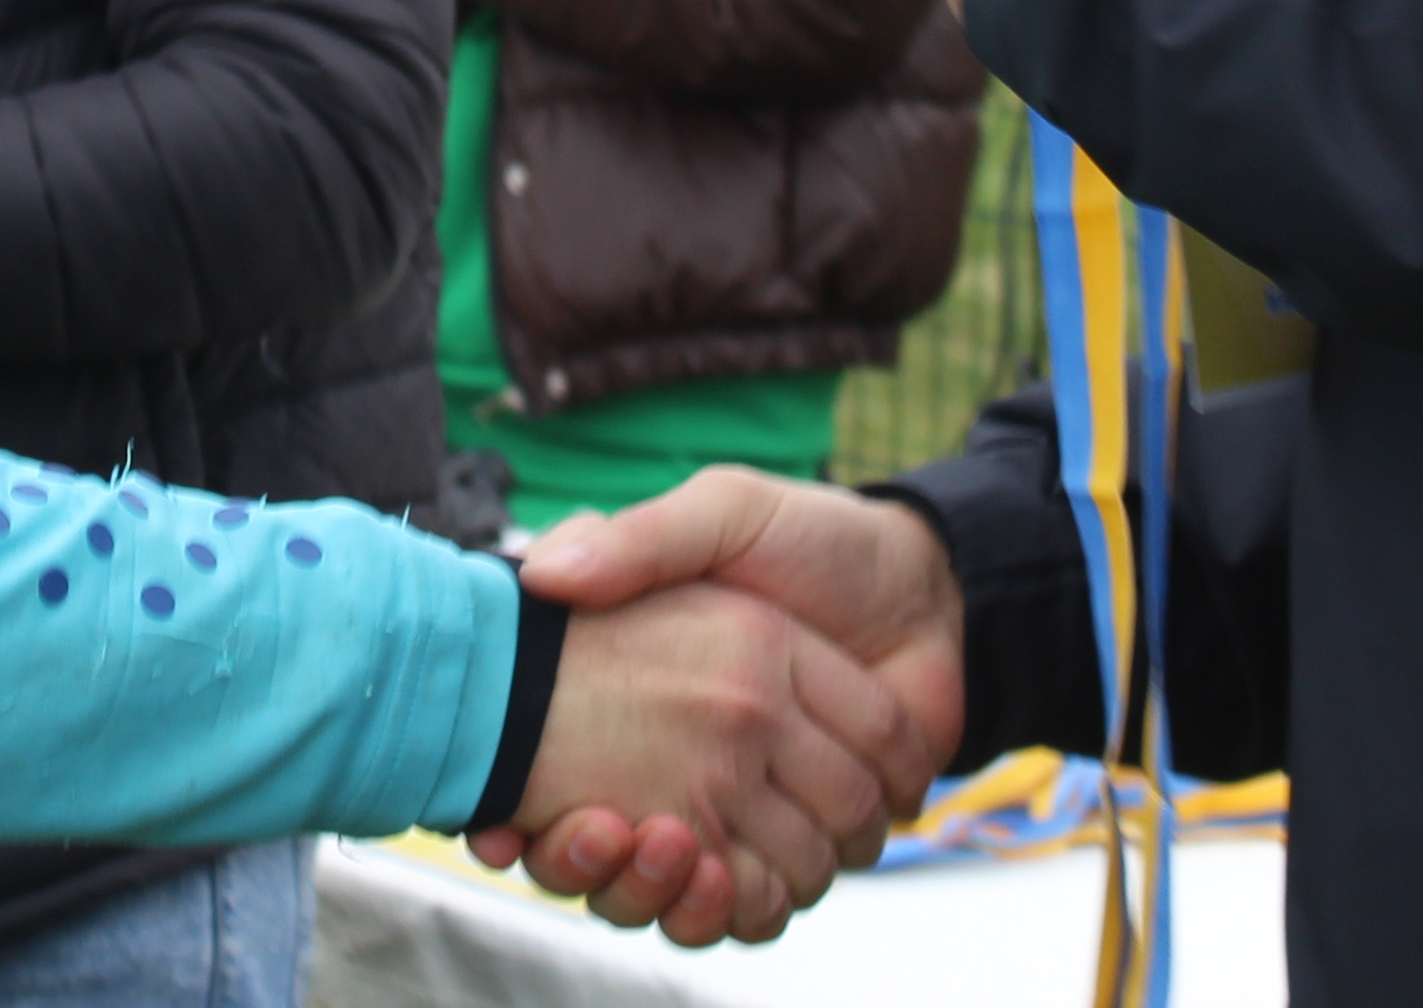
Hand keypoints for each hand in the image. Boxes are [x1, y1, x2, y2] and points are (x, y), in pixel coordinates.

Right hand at [506, 579, 933, 945]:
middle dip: (579, 864)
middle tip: (590, 833)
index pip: (548, 773)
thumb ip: (643, 541)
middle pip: (597, 854)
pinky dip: (733, 910)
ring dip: (653, 891)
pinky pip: (751, 906)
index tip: (495, 820)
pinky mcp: (800, 840)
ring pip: (667, 892)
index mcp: (640, 691)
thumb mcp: (724, 513)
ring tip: (662, 847)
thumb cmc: (816, 539)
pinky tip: (723, 878)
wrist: (928, 588)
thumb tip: (542, 574)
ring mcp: (739, 806)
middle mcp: (677, 759)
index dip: (516, 811)